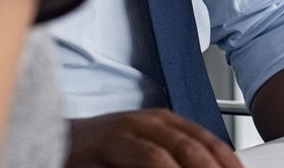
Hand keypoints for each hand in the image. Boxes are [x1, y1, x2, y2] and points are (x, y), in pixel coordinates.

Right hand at [64, 110, 239, 167]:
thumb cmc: (109, 147)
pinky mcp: (89, 161)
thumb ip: (180, 153)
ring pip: (155, 159)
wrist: (58, 140)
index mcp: (160, 121)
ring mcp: (112, 142)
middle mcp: (138, 126)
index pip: (204, 140)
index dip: (225, 162)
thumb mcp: (150, 143)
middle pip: (184, 149)